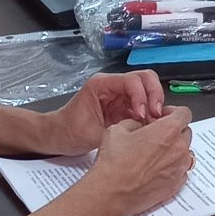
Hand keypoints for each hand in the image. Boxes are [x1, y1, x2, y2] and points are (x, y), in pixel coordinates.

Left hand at [39, 70, 166, 155]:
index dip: (142, 97)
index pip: (131, 81)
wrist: (57, 136)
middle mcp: (114, 85)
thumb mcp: (91, 135)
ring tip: (155, 123)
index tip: (143, 115)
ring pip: (149, 89)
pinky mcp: (126, 107)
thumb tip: (142, 135)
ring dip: (156, 104)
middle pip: (146, 78)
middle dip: (155, 95)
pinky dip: (152, 114)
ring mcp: (121, 95)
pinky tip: (152, 127)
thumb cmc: (68, 132)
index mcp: (102, 84)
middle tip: (157, 116)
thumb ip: (118, 133)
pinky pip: (146, 105)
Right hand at [82, 106, 194, 215]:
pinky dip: (172, 167)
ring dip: (174, 150)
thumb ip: (136, 122)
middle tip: (156, 136)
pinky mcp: (176, 184)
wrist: (111, 193)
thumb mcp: (118, 129)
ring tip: (154, 154)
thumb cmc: (114, 164)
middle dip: (173, 132)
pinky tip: (156, 169)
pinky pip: (181, 170)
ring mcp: (180, 167)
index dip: (173, 113)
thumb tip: (140, 125)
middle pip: (185, 132)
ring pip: (185, 152)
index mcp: (168, 130)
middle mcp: (179, 148)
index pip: (184, 113)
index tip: (164, 117)